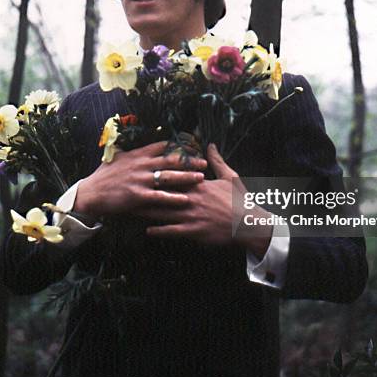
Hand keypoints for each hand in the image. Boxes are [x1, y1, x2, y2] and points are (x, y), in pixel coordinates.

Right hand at [75, 141, 206, 218]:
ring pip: (168, 177)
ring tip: (201, 178)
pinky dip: (173, 198)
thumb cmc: (104, 176)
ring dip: (186, 178)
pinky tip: (185, 200)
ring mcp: (140, 180)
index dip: (179, 146)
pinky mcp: (137, 195)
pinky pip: (159, 196)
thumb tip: (137, 141)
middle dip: (189, 161)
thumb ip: (131, 150)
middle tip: (204, 163)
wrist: (90, 193)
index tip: (193, 147)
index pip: (162, 146)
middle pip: (170, 160)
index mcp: (138, 154)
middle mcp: (141, 165)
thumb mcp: (117, 157)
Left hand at [139, 144, 272, 256]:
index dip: (156, 172)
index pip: (173, 175)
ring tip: (131, 210)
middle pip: (162, 192)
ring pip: (163, 211)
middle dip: (144, 191)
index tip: (141, 170)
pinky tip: (148, 231)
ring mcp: (191, 215)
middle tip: (127, 189)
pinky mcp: (194, 231)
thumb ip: (217, 161)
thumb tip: (210, 145)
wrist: (249, 223)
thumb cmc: (240, 200)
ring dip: (146, 211)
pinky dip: (159, 231)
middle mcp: (191, 198)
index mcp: (198, 184)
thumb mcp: (230, 176)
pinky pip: (172, 231)